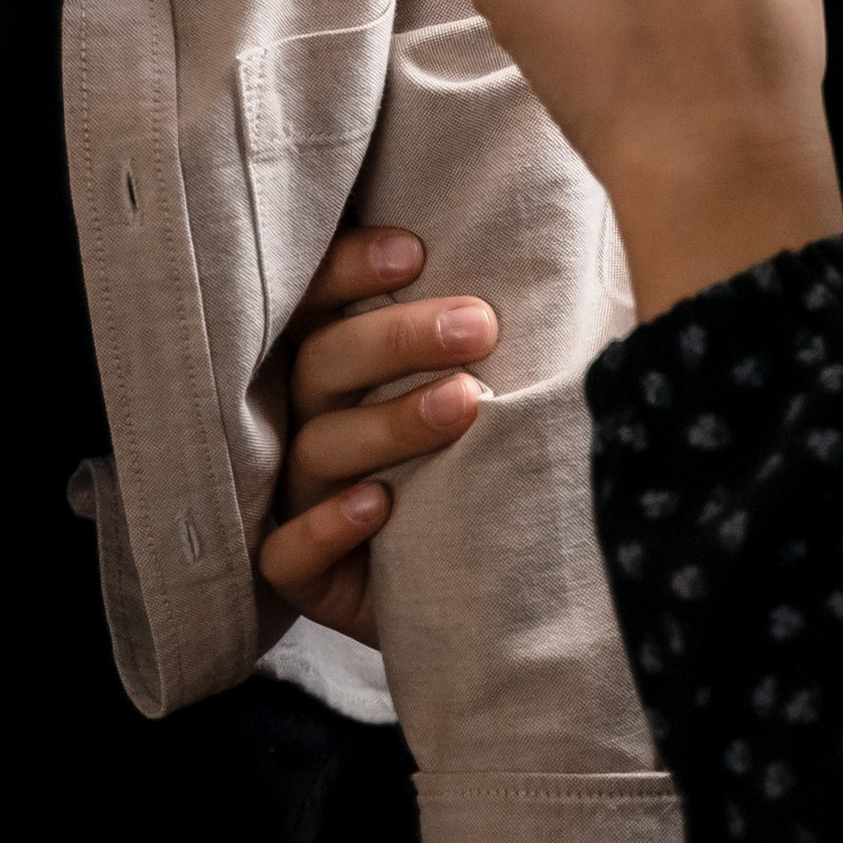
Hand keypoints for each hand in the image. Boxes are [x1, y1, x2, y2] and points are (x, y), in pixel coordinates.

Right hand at [256, 227, 501, 645]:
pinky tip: (379, 505)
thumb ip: (482, 331)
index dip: (350, 269)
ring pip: (318, 449)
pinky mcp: (304, 577)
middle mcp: (308, 423)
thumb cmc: (481, 465)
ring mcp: (299, 500)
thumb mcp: (482, 387)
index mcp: (340, 367)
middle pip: (322, 364)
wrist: (484, 590)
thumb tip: (554, 256)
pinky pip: (288, 553)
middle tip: (478, 326)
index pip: (318, 300)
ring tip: (465, 403)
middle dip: (397, 338)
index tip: (415, 252)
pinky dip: (327, 526)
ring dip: (389, 423)